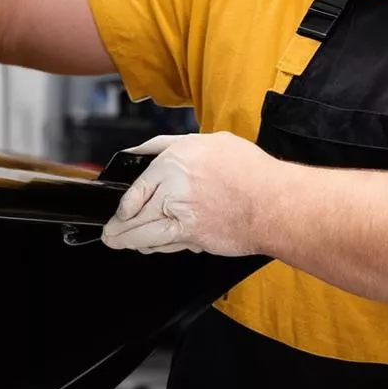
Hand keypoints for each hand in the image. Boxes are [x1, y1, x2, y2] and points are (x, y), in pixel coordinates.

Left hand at [101, 132, 279, 255]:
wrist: (277, 203)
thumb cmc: (250, 171)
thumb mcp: (209, 141)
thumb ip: (169, 145)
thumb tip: (140, 151)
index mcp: (173, 161)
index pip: (136, 188)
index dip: (123, 205)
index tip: (120, 212)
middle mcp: (173, 187)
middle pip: (133, 214)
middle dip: (118, 228)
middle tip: (110, 233)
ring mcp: (181, 215)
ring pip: (143, 234)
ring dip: (128, 241)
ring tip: (118, 243)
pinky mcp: (193, 236)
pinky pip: (167, 244)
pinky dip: (155, 247)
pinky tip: (148, 247)